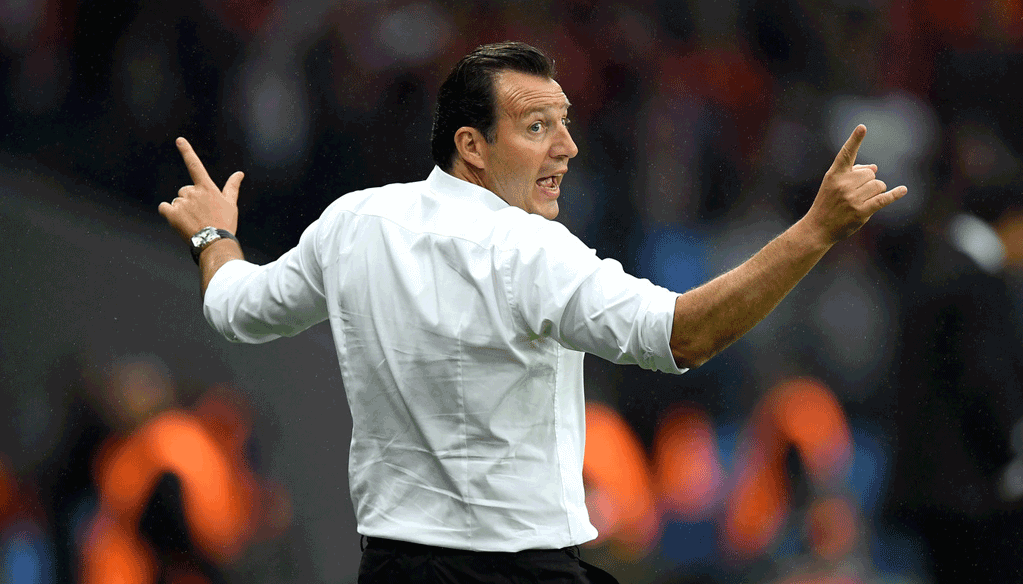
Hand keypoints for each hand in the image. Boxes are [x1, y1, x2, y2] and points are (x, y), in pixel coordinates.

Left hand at [158, 137, 242, 241]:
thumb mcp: (230, 203)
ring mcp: (182, 202)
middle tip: (200, 215)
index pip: (195, 165)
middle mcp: (193, 192)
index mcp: (206, 188)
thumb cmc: (225, 223)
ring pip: (177, 201)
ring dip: (182, 210)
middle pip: (184, 191)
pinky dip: (168, 213)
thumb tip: (239, 173)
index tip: (179, 140)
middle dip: (189, 201)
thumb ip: (232, 186)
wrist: (215, 242)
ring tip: (193, 222)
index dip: (187, 151)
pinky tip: (179, 222)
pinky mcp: (172, 213)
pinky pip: (164, 208)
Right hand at [803, 125, 906, 244]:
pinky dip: (895, 194)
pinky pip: (883, 199)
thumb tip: (875, 168)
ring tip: (861, 202)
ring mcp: (852, 198)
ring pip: (878, 186)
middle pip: (870, 174)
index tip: (862, 127)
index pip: (846, 154)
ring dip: (875, 192)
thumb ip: (852, 173)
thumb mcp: (833, 185)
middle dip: (868, 182)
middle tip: (855, 195)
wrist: (817, 228)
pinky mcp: (861, 211)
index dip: (855, 140)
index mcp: (834, 174)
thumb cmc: (827, 204)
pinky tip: (903, 190)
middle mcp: (843, 184)